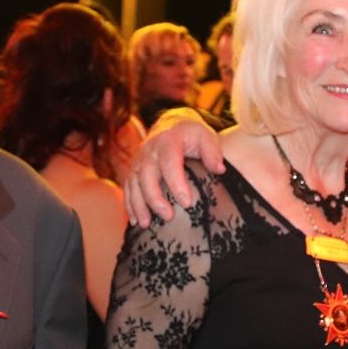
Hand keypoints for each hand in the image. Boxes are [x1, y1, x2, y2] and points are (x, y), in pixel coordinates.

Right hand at [122, 108, 222, 226]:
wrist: (171, 124)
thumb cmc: (191, 135)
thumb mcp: (206, 135)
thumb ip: (212, 151)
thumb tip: (219, 169)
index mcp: (168, 140)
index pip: (170, 162)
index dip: (176, 183)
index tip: (187, 203)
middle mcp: (150, 150)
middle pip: (146, 174)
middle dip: (155, 198)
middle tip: (168, 217)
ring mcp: (139, 160)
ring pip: (133, 183)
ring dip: (138, 205)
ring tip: (146, 224)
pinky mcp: (134, 170)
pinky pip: (128, 187)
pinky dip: (130, 204)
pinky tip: (136, 221)